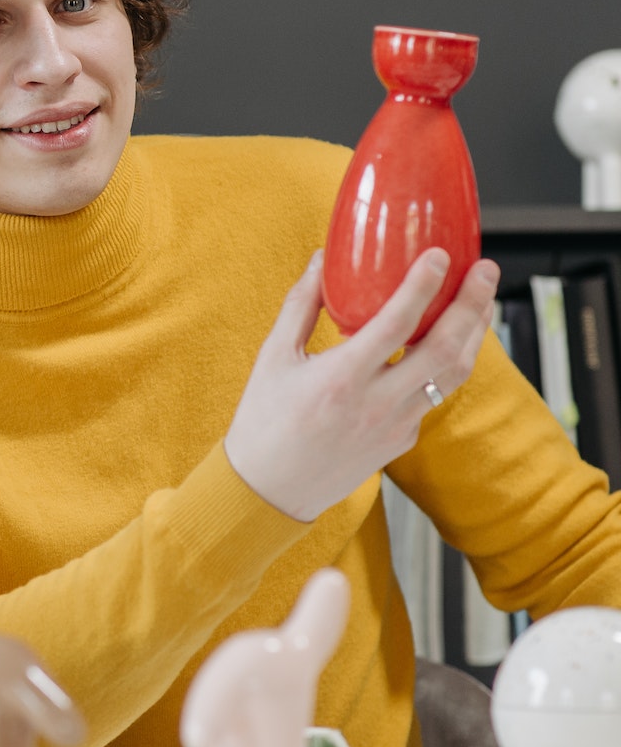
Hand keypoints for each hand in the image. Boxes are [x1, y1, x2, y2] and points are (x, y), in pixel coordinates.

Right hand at [224, 248, 500, 521]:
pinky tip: (443, 344)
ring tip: (480, 302)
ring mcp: (396, 425)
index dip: (422, 286)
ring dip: (474, 335)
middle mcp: (376, 404)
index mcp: (340, 380)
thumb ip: (301, 306)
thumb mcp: (272, 358)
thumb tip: (323, 261)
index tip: (439, 255)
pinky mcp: (403, 440)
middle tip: (484, 270)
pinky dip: (445, 365)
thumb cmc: (262, 424)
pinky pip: (433, 396)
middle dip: (472, 305)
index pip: (395, 324)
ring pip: (453, 375)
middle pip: (445, 349)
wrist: (269, 491)